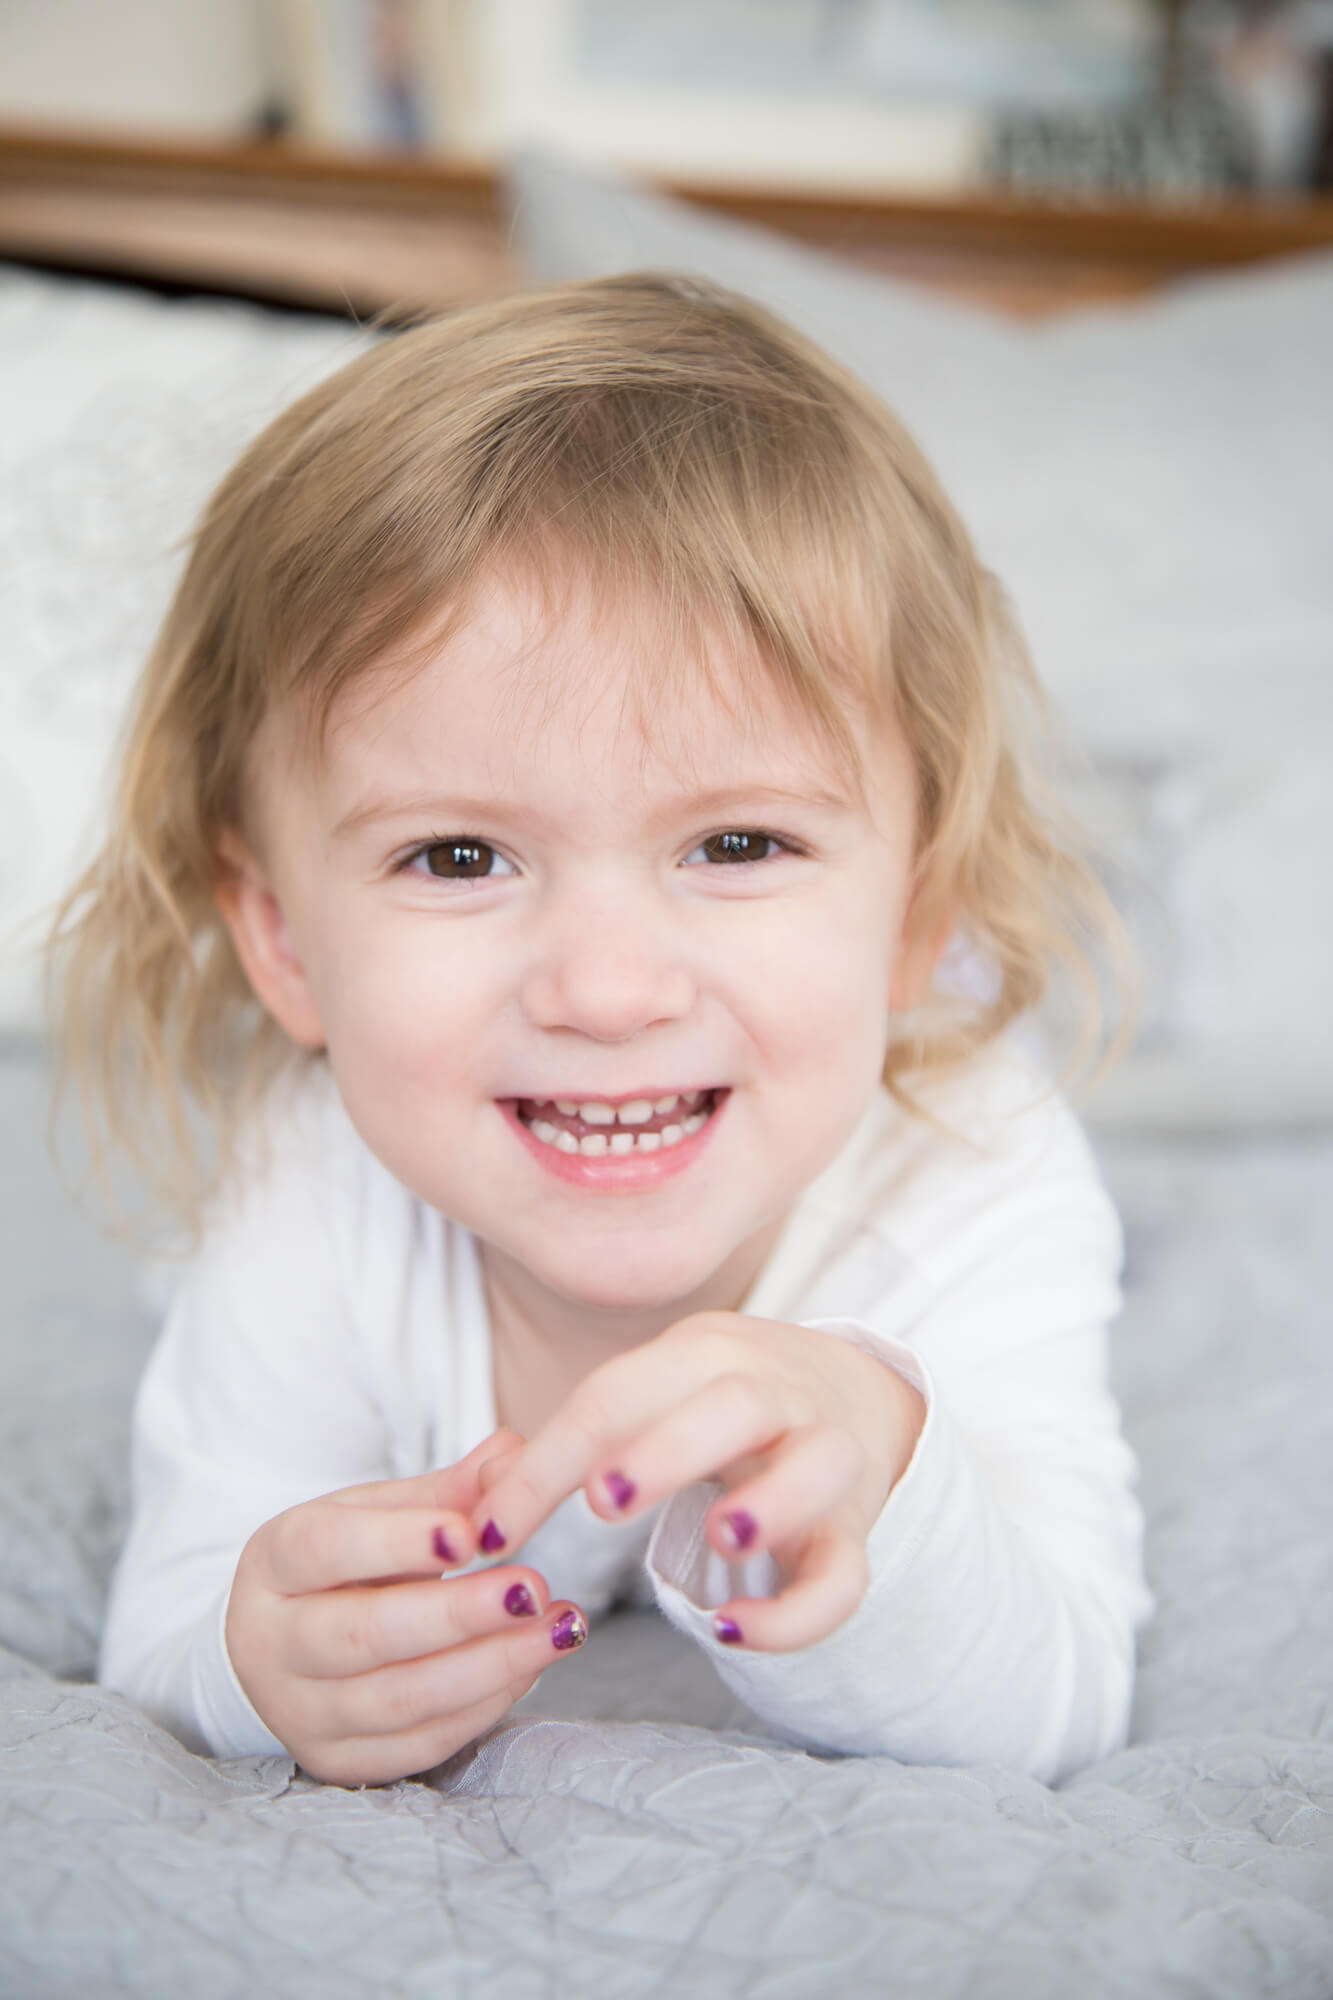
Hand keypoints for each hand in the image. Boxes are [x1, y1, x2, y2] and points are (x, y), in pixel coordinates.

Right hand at [225, 1429, 588, 1786]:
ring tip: (558, 1628)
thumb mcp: (376, 1513)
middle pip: (364, 1635)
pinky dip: (483, 1706)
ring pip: (399, 1699)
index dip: (399, 1543)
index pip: (328, 1550)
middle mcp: (271, 1643)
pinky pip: (418, 1744)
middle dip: (459, 1615)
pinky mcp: (335, 1761)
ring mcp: (298, 1712)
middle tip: (535, 1589)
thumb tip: (516, 1453)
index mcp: (274, 1560)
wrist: (278, 1645)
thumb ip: (446, 1491)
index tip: (472, 1535)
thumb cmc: (341, 1565)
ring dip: (490, 1665)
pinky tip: (529, 1666)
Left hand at [470, 1313, 924, 1652]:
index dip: (547, 1462)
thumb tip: (479, 1509)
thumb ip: (573, 1449)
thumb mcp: (653, 1399)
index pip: (618, 1394)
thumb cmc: (715, 1409)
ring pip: (817, 1466)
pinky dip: (799, 1612)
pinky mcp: (855, 1530)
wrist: (853, 1396)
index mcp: (706, 1354)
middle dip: (669, 1448)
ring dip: (771, 1502)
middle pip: (733, 1403)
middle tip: (602, 1499)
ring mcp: (828, 1457)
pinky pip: (845, 1573)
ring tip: (720, 1539)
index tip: (490, 1531)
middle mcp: (776, 1394)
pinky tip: (733, 1634)